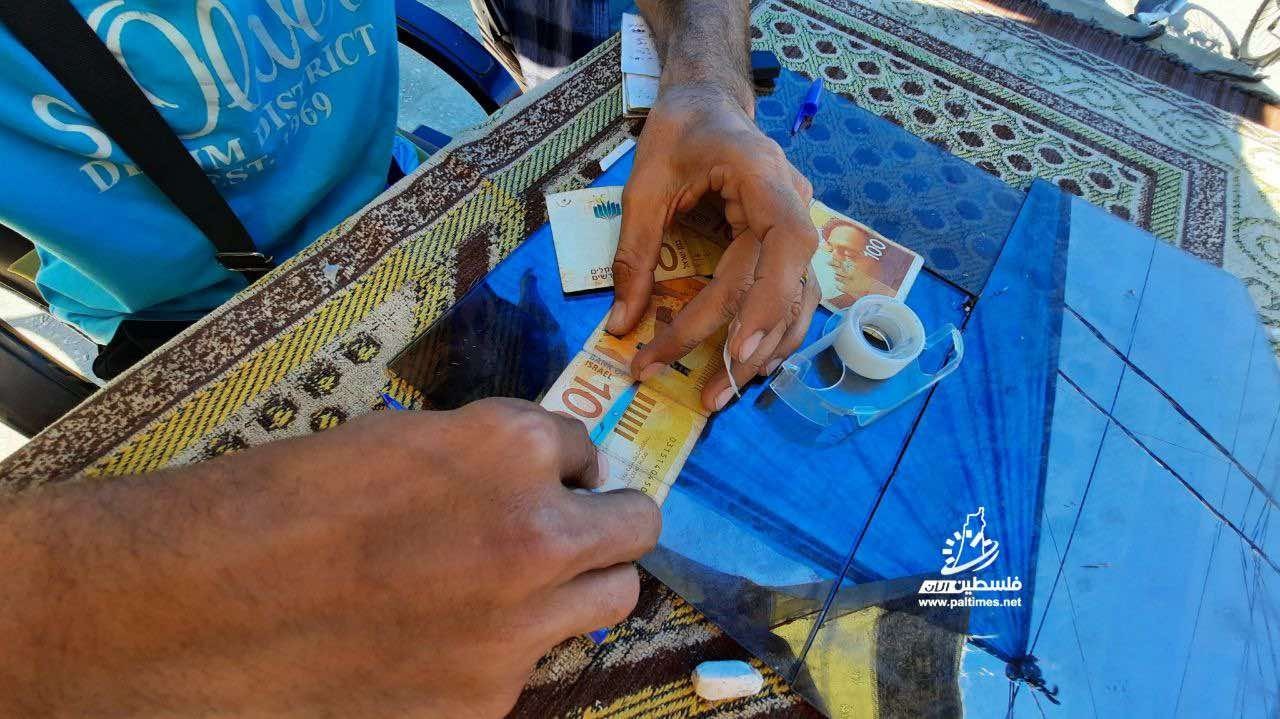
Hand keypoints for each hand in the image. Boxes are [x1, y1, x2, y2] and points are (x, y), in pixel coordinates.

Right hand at [0, 399, 659, 717]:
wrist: (193, 602)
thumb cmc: (276, 503)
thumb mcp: (395, 445)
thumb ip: (479, 461)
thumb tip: (529, 479)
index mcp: (509, 448)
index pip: (584, 448)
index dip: (558, 463)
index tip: (541, 477)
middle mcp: (537, 534)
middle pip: (633, 528)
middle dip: (602, 522)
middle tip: (567, 530)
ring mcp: (519, 627)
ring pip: (608, 602)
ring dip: (575, 586)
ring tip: (517, 589)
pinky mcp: (486, 702)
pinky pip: (529, 666)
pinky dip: (500, 652)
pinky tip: (435, 645)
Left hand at [610, 85, 818, 410]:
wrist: (708, 103)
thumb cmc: (677, 133)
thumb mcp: (643, 185)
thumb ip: (634, 254)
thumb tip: (621, 325)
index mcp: (763, 176)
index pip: (780, 248)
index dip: (763, 304)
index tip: (725, 351)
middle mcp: (795, 203)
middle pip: (789, 286)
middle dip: (750, 346)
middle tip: (709, 396)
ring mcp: (800, 224)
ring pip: (799, 301)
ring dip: (764, 352)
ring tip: (721, 394)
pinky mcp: (790, 245)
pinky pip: (792, 297)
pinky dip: (772, 335)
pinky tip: (744, 367)